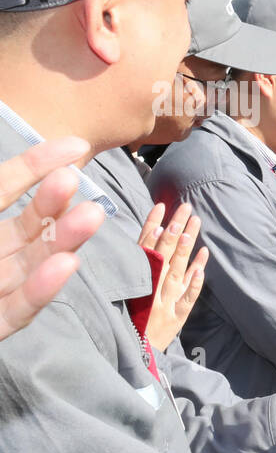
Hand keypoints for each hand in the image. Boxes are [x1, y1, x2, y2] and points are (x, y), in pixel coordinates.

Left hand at [0, 137, 106, 341]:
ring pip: (32, 263)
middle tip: (75, 180)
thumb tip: (33, 187)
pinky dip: (42, 289)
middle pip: (27, 227)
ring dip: (64, 240)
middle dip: (53, 203)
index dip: (35, 164)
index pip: (5, 188)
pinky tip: (66, 265)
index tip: (76, 145)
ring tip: (91, 216)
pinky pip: (19, 308)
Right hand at [138, 202, 207, 350]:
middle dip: (175, 230)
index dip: (153, 228)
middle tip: (186, 207)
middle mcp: (149, 291)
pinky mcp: (176, 318)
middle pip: (163, 255)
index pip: (144, 249)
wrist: (131, 358)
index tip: (162, 207)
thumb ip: (138, 268)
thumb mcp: (127, 297)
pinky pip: (188, 297)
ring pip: (176, 271)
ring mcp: (164, 304)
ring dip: (186, 247)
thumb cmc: (129, 322)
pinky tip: (203, 260)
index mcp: (135, 283)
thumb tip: (154, 237)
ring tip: (194, 224)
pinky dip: (195, 280)